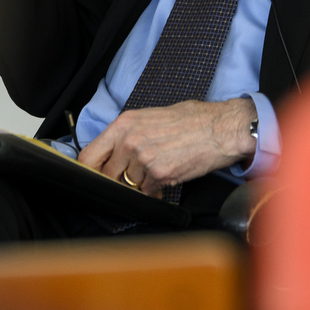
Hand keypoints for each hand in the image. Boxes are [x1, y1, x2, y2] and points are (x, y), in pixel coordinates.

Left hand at [78, 98, 256, 197]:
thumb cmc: (191, 120)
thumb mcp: (151, 117)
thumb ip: (128, 134)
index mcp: (124, 124)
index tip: (95, 176)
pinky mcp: (159, 175)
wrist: (220, 128)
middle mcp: (129, 141)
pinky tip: (168, 175)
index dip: (90, 170)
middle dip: (119, 179)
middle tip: (135, 176)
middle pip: (107, 175)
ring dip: (141, 184)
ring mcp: (143, 159)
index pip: (88, 155)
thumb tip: (113, 153)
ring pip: (129, 185)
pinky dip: (156, 190)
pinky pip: (148, 192)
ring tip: (157, 171)